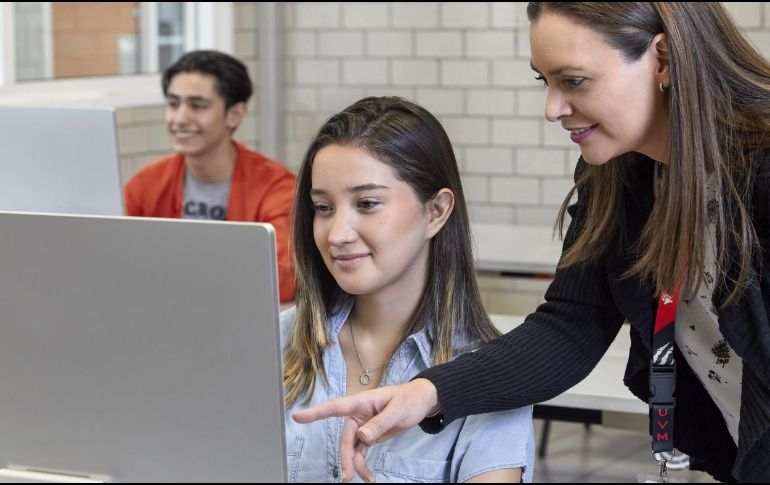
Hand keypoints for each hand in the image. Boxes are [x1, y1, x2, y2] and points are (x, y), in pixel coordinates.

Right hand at [292, 378, 438, 481]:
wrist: (421, 402)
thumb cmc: (409, 399)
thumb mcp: (398, 410)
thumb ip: (380, 423)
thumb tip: (362, 436)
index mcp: (362, 402)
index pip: (336, 407)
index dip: (316, 413)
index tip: (298, 417)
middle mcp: (358, 414)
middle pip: (346, 437)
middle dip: (346, 456)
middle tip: (348, 475)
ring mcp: (363, 425)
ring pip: (352, 448)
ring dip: (355, 464)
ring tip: (365, 480)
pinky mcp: (369, 435)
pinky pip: (361, 452)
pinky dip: (364, 465)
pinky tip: (369, 478)